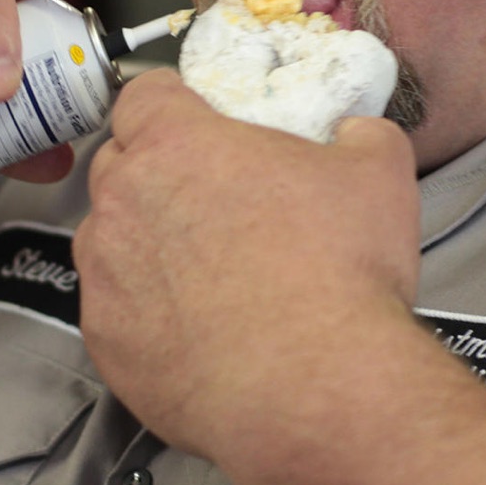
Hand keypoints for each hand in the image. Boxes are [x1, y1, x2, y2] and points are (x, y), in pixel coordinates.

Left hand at [75, 70, 421, 460]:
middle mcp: (125, 203)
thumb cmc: (340, 277)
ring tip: (206, 274)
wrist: (317, 388)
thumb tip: (357, 133)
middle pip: (118, 165)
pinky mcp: (106, 342)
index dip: (171, 105)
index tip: (195, 121)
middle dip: (154, 173)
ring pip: (107, 241)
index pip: (144, 96)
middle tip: (212, 201)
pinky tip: (196, 330)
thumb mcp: (379, 176)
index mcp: (177, 144)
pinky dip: (145, 315)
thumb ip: (360, 136)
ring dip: (144, 245)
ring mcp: (107, 275)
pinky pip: (114, 312)